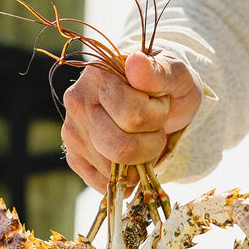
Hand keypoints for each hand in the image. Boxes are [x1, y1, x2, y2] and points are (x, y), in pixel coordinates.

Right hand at [61, 50, 202, 192]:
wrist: (156, 101)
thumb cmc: (166, 88)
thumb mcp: (176, 74)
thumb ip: (161, 70)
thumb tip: (136, 63)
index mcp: (98, 75)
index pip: (133, 117)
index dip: (157, 117)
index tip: (159, 104)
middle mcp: (77, 103)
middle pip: (121, 149)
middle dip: (150, 145)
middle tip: (154, 129)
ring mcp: (72, 132)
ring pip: (114, 172)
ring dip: (139, 163)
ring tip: (142, 139)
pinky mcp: (75, 158)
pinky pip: (104, 185)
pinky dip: (126, 179)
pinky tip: (132, 158)